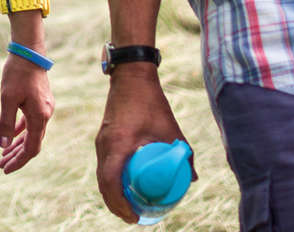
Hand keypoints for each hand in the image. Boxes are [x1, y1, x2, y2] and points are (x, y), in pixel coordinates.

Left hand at [0, 54, 53, 172]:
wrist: (29, 51)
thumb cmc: (17, 73)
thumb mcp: (7, 99)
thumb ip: (6, 123)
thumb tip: (3, 146)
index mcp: (40, 117)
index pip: (31, 149)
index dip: (19, 161)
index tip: (5, 169)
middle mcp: (46, 115)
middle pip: (32, 143)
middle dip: (17, 156)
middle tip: (1, 165)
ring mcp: (45, 107)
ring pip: (32, 133)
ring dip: (18, 144)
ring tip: (4, 154)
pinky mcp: (41, 101)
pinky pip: (32, 122)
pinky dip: (22, 130)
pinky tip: (12, 136)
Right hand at [95, 67, 192, 223]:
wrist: (131, 75)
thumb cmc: (151, 101)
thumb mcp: (170, 128)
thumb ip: (182, 153)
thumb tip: (192, 179)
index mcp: (117, 144)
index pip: (111, 183)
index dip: (120, 204)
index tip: (134, 217)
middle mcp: (104, 145)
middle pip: (104, 184)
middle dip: (116, 205)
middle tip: (133, 217)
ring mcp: (101, 140)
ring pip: (102, 175)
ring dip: (112, 193)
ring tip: (129, 205)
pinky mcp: (103, 136)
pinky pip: (104, 165)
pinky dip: (111, 179)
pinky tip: (124, 184)